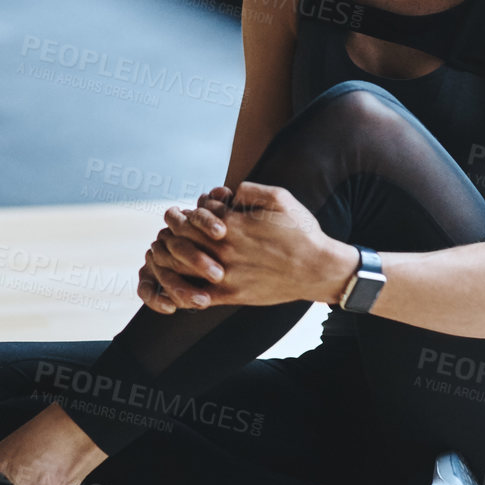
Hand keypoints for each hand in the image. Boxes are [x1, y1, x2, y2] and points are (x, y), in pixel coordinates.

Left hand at [138, 183, 358, 311]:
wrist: (318, 269)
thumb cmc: (301, 231)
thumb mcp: (280, 198)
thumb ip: (250, 189)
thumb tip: (229, 191)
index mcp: (234, 223)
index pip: (194, 213)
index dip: (187, 211)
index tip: (183, 212)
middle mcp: (225, 248)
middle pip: (181, 236)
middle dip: (171, 229)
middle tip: (169, 228)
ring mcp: (226, 273)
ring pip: (182, 265)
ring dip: (169, 256)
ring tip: (166, 251)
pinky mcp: (231, 295)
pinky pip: (195, 295)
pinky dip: (180, 290)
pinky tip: (176, 283)